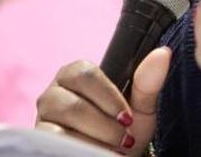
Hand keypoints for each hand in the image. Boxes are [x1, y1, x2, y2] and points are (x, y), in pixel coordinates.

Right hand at [35, 46, 169, 154]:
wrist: (113, 154)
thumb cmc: (126, 128)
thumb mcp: (141, 107)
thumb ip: (148, 81)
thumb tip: (162, 53)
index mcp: (76, 74)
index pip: (85, 74)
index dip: (108, 97)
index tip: (127, 118)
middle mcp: (54, 92)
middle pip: (74, 104)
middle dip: (104, 126)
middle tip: (124, 139)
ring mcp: (43, 116)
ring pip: (62, 127)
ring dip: (94, 140)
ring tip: (113, 148)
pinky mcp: (38, 137)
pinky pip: (54, 142)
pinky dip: (80, 149)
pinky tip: (95, 152)